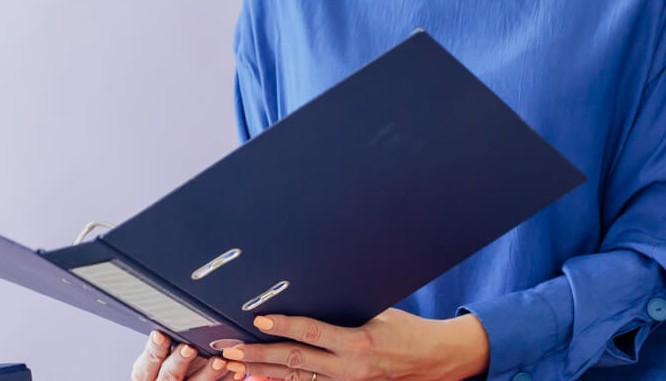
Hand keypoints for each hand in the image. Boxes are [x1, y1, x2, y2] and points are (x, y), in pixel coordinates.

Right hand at [131, 329, 238, 380]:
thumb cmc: (169, 367)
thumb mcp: (161, 357)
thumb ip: (167, 343)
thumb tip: (176, 315)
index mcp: (148, 375)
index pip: (146, 364)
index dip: (153, 349)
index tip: (160, 335)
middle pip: (169, 376)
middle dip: (179, 361)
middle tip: (190, 348)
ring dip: (208, 374)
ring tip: (220, 361)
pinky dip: (226, 380)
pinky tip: (236, 372)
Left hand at [219, 308, 488, 380]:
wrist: (435, 361)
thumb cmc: (409, 331)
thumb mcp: (381, 312)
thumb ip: (346, 310)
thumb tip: (314, 292)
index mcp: (358, 343)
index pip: (311, 333)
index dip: (283, 326)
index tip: (259, 321)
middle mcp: (350, 370)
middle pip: (295, 362)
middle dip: (259, 356)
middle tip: (231, 351)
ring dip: (264, 374)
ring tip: (236, 368)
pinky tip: (263, 379)